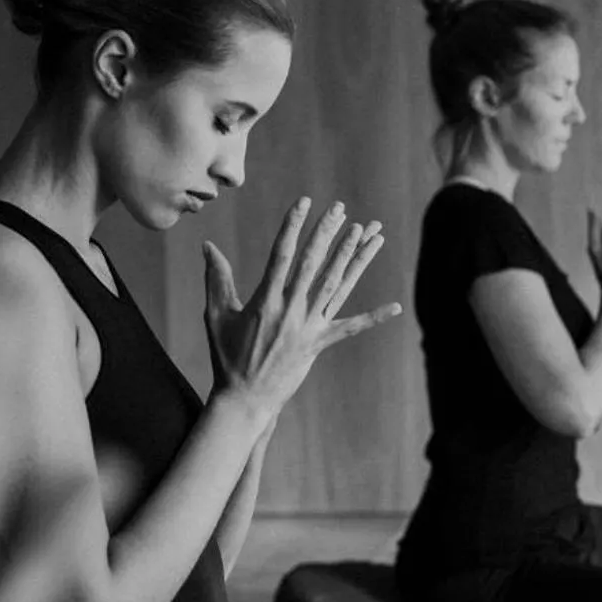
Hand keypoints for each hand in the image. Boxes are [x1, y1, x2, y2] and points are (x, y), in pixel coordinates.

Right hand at [203, 198, 402, 418]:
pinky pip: (350, 327)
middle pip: (315, 264)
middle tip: (341, 209)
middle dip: (329, 233)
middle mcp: (292, 311)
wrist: (245, 399)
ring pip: (337, 285)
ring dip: (354, 257)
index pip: (283, 255)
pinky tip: (395, 307)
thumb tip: (207, 245)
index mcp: (265, 301)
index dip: (294, 226)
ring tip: (370, 232)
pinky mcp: (319, 344)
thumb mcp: (216, 315)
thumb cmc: (226, 356)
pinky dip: (373, 318)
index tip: (304, 202)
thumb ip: (216, 279)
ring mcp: (309, 328)